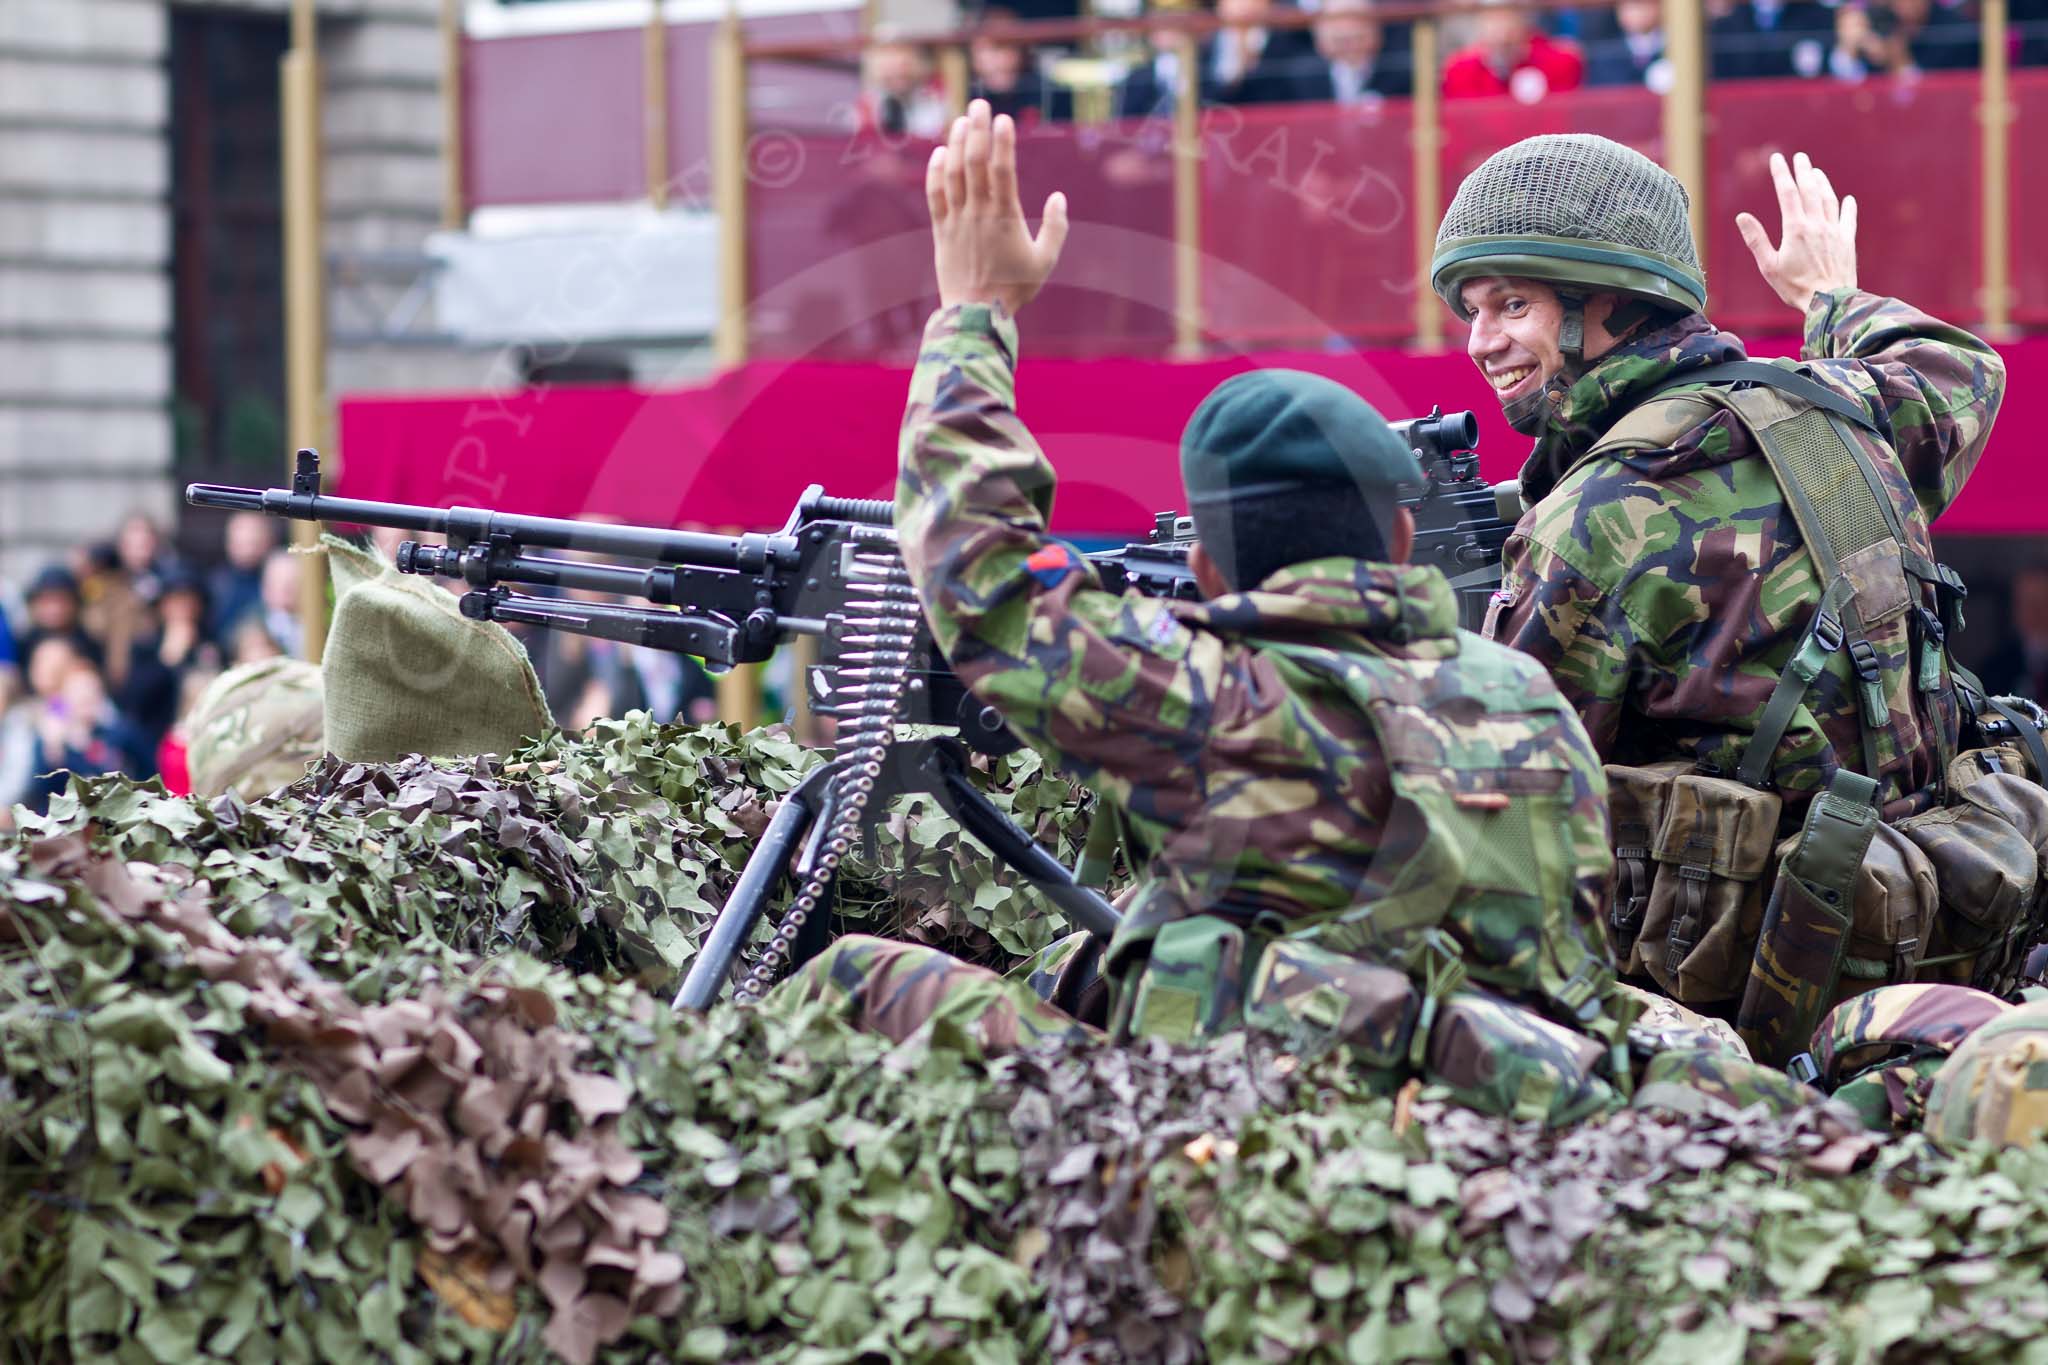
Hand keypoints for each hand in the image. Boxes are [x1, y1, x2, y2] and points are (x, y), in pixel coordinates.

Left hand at [927, 99, 1068, 315]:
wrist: (976, 314)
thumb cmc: (1015, 288)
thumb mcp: (1045, 261)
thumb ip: (1056, 228)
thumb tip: (1058, 197)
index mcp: (1006, 217)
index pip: (1002, 170)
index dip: (1002, 141)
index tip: (1003, 119)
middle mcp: (979, 212)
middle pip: (975, 162)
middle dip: (977, 129)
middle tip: (979, 103)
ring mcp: (957, 220)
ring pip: (954, 173)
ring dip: (956, 143)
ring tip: (961, 120)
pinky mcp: (941, 230)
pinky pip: (935, 195)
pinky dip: (935, 172)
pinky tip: (939, 153)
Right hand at [1735, 151, 1857, 314]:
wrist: (1829, 300)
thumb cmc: (1795, 287)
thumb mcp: (1768, 266)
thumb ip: (1756, 239)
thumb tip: (1742, 217)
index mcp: (1795, 228)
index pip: (1787, 193)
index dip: (1781, 174)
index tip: (1777, 158)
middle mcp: (1816, 224)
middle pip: (1810, 190)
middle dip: (1803, 171)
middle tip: (1800, 157)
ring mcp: (1834, 231)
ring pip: (1829, 200)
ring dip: (1822, 184)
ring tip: (1817, 172)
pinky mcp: (1847, 241)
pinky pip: (1848, 219)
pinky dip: (1847, 206)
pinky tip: (1847, 199)